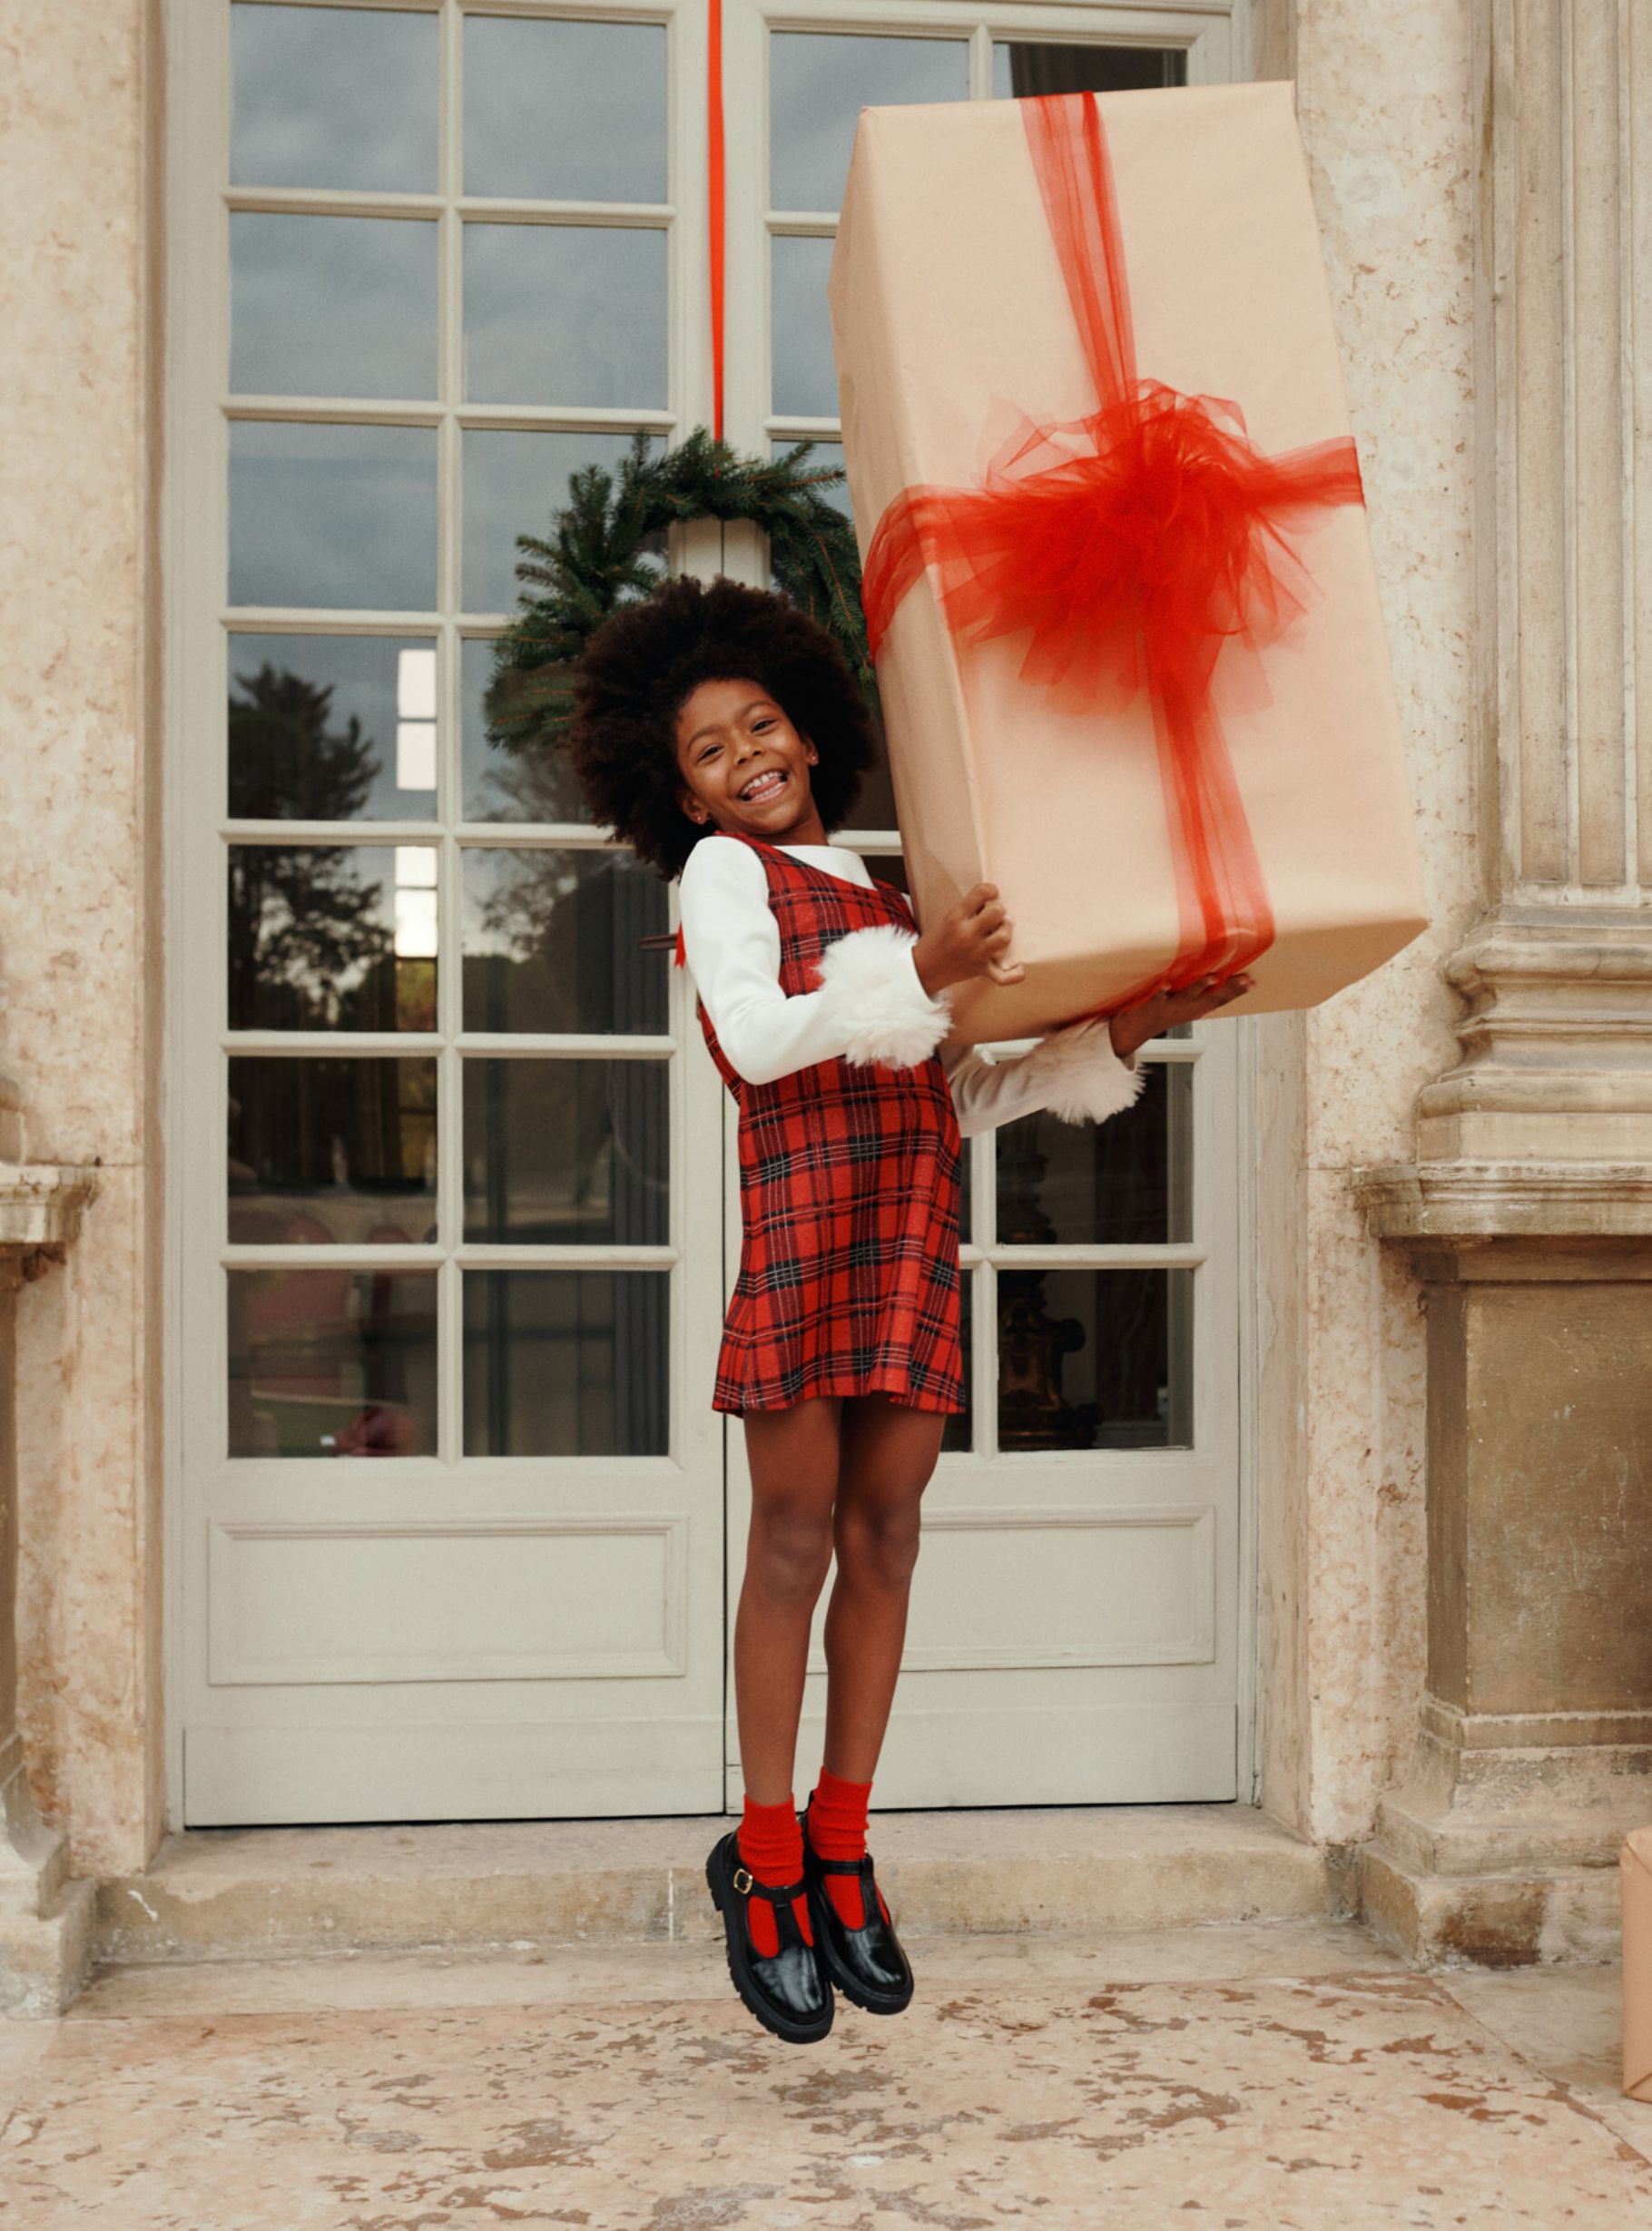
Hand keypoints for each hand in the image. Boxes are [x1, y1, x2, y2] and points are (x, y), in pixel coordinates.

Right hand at [913, 883, 1026, 995]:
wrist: (924, 969)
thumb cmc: (938, 940)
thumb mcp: (948, 917)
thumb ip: (969, 909)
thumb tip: (995, 901)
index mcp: (956, 917)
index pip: (981, 893)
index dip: (990, 889)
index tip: (990, 893)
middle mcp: (966, 935)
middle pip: (996, 913)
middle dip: (999, 910)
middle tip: (995, 914)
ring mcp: (975, 954)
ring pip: (1004, 938)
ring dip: (1007, 931)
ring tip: (1002, 929)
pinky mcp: (981, 971)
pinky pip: (1004, 977)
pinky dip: (1015, 973)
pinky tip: (1018, 965)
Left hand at [1107, 971, 1253, 1060]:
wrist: (1129, 1034)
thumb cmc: (1158, 1014)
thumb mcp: (1182, 1005)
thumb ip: (1198, 992)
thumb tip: (1215, 977)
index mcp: (1193, 1008)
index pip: (1219, 998)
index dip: (1236, 991)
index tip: (1253, 982)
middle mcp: (1185, 1009)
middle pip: (1209, 999)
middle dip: (1228, 989)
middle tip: (1244, 980)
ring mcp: (1169, 1008)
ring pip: (1186, 997)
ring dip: (1198, 988)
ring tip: (1211, 978)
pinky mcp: (1150, 1006)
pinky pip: (1156, 999)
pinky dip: (1161, 993)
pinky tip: (1165, 985)